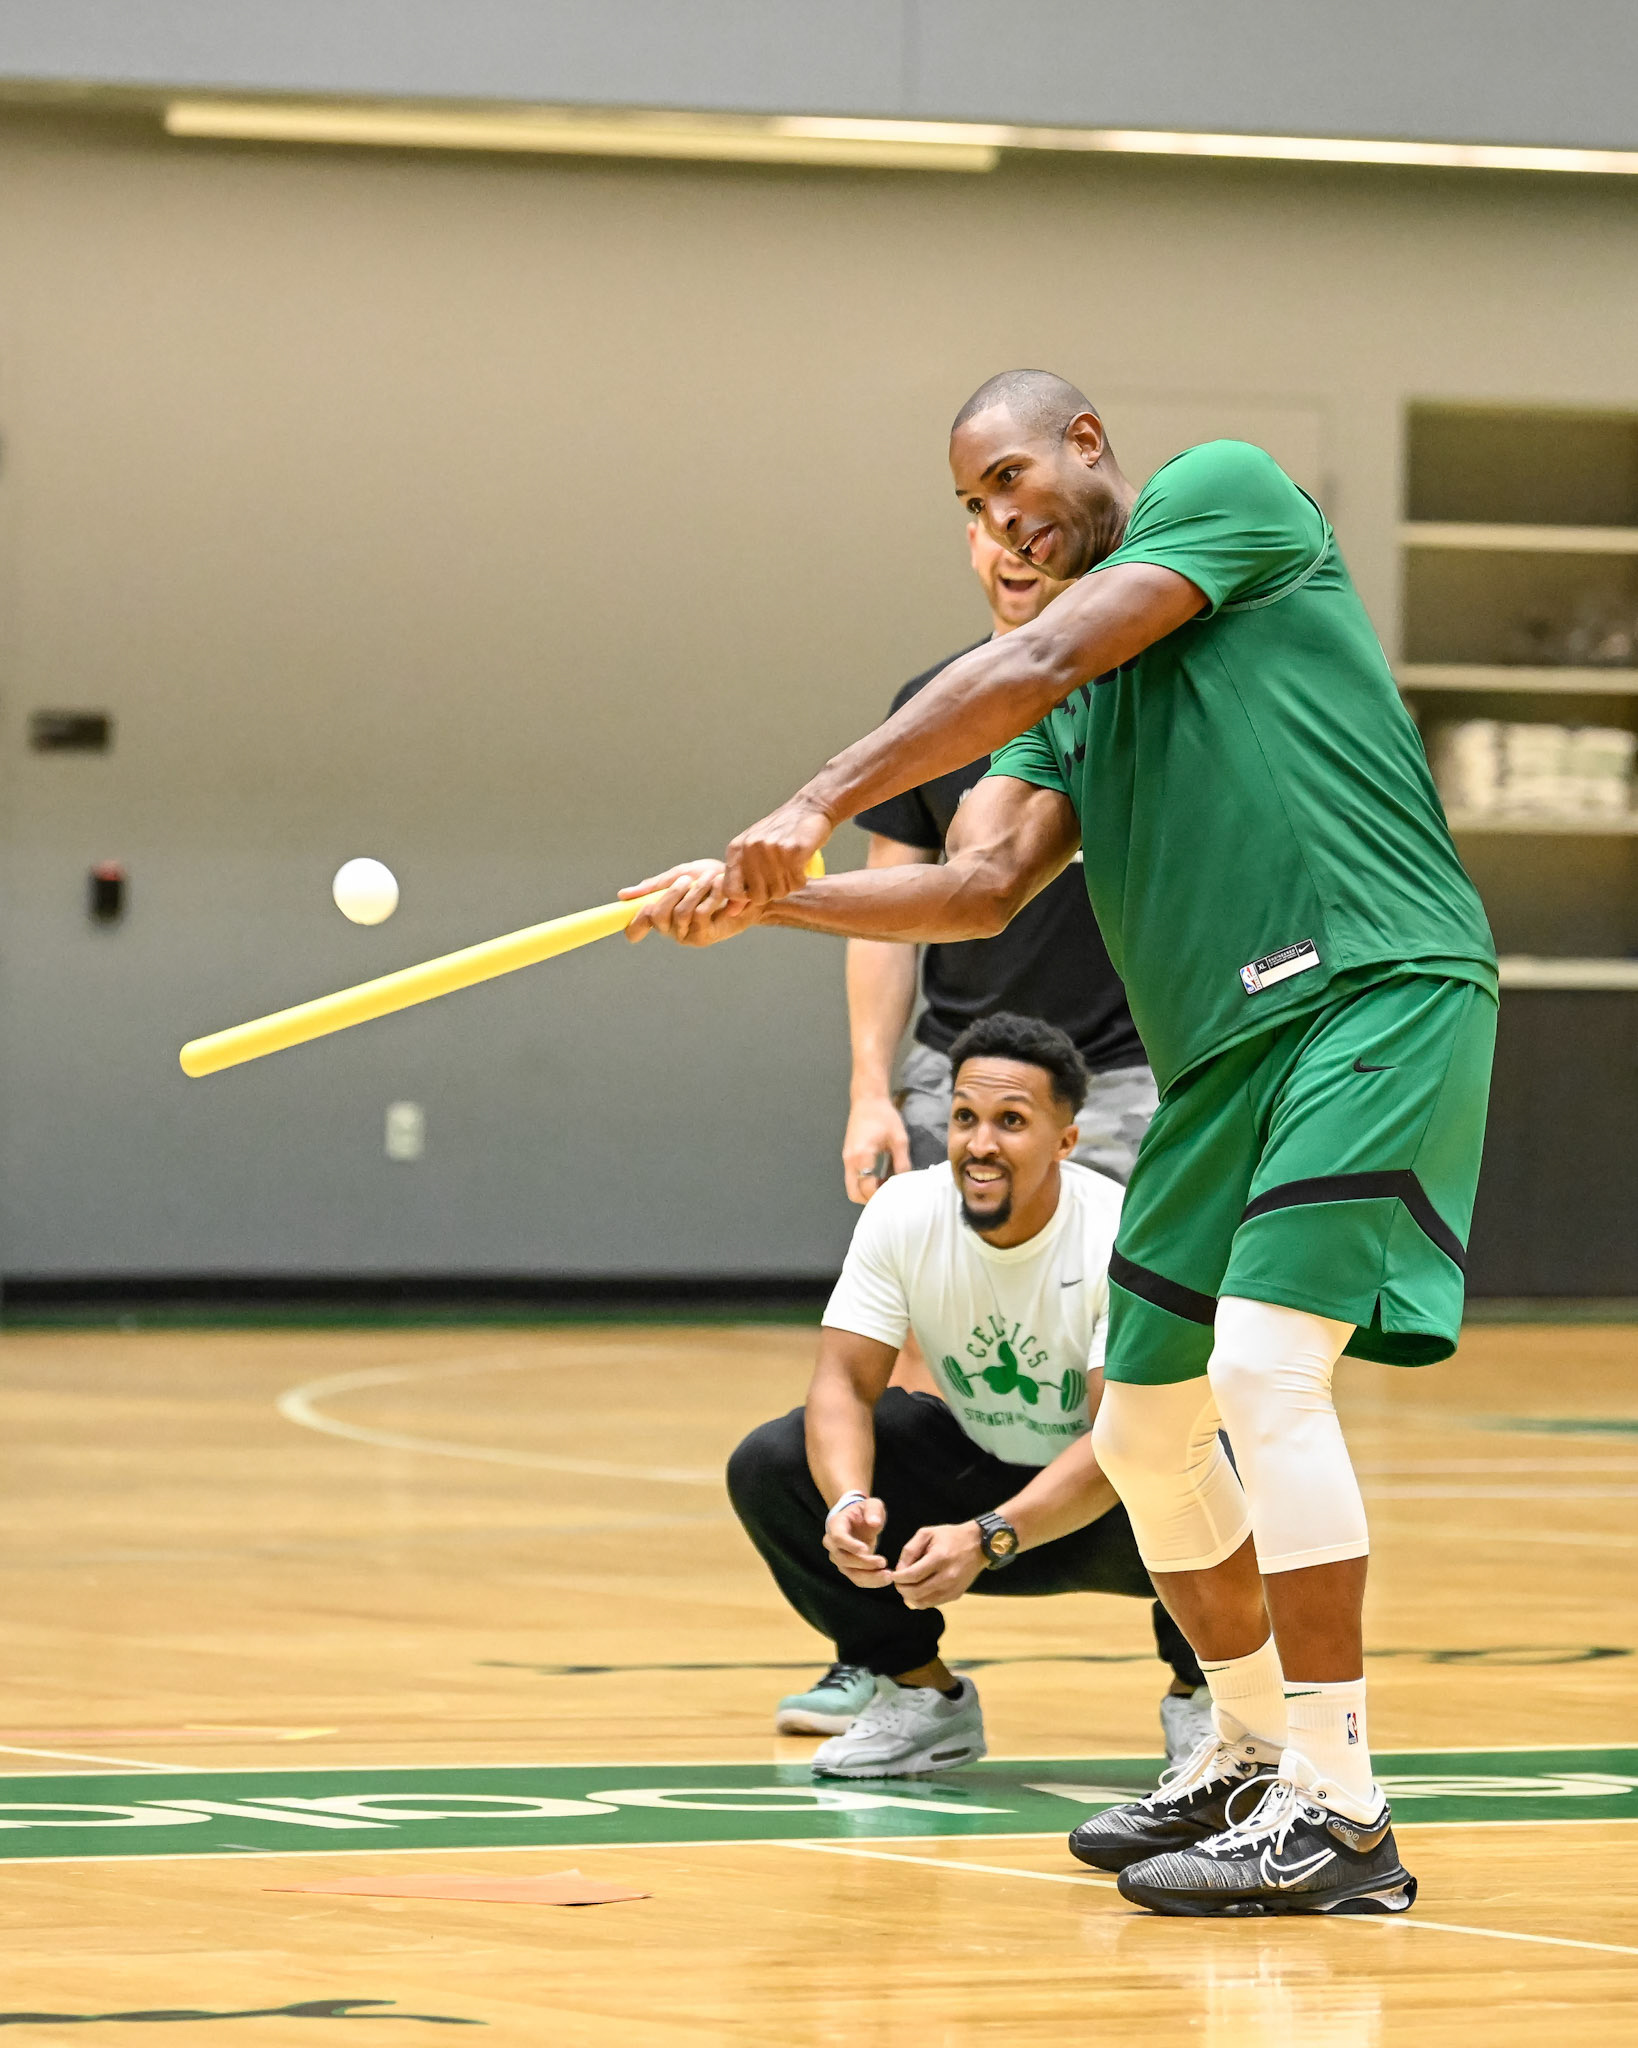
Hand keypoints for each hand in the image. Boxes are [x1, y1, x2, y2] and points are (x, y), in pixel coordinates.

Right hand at [620, 860, 761, 946]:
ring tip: (711, 879)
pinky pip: (699, 915)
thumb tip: (622, 896)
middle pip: (655, 915)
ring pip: (679, 913)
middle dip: (672, 892)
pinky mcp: (705, 937)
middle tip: (686, 879)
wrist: (748, 886)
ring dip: (695, 891)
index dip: (632, 923)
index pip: (636, 927)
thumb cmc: (714, 880)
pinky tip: (720, 889)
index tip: (635, 917)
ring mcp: (687, 936)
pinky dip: (710, 896)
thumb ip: (656, 885)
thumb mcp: (682, 875)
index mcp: (662, 915)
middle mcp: (670, 929)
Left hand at [724, 796, 832, 904]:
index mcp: (736, 849)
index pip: (730, 891)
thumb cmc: (780, 833)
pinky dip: (802, 879)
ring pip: (779, 891)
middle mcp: (750, 848)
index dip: (746, 897)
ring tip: (792, 868)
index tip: (759, 889)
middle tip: (781, 877)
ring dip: (789, 885)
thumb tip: (732, 913)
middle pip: (758, 896)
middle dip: (772, 892)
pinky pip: (797, 882)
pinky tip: (802, 865)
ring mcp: (771, 849)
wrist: (809, 808)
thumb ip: (741, 880)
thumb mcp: (754, 851)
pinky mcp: (793, 850)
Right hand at [822, 1496, 891, 1587]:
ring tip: (888, 1576)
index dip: (850, 1545)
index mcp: (835, 1525)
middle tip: (883, 1562)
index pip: (838, 1538)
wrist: (857, 1521)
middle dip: (864, 1563)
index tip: (866, 1549)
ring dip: (869, 1577)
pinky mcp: (847, 1568)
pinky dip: (871, 1581)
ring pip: (850, 1572)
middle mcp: (832, 1544)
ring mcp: (838, 1558)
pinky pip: (857, 1579)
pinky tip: (884, 1578)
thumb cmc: (864, 1511)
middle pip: (843, 1558)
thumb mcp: (872, 1504)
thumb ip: (873, 1510)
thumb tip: (873, 1523)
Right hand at [842, 1096, 910, 1203]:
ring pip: (852, 1187)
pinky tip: (879, 1178)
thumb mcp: (899, 1140)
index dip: (881, 1195)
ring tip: (885, 1188)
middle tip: (888, 1197)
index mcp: (862, 1156)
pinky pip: (852, 1178)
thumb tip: (906, 1184)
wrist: (868, 1099)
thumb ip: (902, 1163)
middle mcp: (850, 1160)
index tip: (896, 1195)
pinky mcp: (847, 1156)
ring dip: (866, 1192)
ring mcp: (846, 1159)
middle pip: (854, 1193)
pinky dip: (863, 1184)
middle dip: (870, 1200)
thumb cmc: (884, 1116)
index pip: (867, 1187)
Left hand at [892, 1521, 985, 1608]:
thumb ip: (910, 1551)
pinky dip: (921, 1600)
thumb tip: (899, 1570)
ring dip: (910, 1597)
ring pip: (923, 1602)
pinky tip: (918, 1590)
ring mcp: (953, 1588)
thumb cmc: (950, 1536)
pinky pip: (933, 1603)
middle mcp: (947, 1576)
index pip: (912, 1576)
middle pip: (916, 1592)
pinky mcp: (956, 1595)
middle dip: (901, 1589)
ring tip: (906, 1586)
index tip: (893, 1575)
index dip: (898, 1578)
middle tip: (898, 1582)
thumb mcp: (927, 1534)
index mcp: (939, 1558)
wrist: (978, 1545)